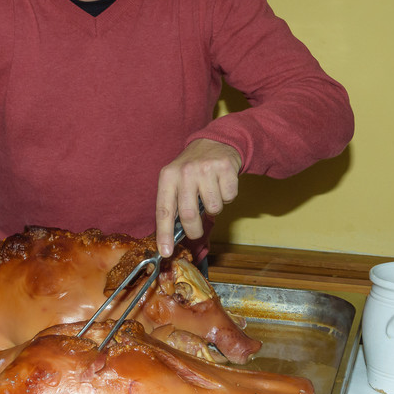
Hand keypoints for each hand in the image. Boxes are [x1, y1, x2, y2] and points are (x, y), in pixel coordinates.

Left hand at [155, 139, 241, 256]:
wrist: (215, 142)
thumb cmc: (192, 169)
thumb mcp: (176, 180)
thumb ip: (173, 204)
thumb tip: (171, 238)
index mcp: (168, 176)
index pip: (164, 210)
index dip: (164, 234)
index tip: (166, 252)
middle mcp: (185, 172)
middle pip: (189, 215)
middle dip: (194, 230)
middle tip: (196, 231)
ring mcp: (206, 169)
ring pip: (213, 208)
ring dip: (214, 208)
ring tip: (210, 194)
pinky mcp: (225, 168)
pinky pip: (229, 198)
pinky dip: (227, 197)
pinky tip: (221, 185)